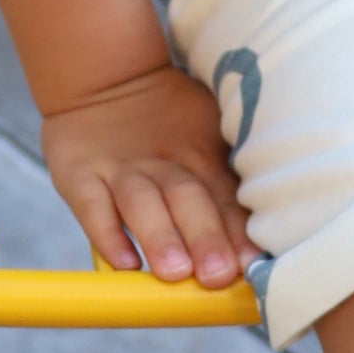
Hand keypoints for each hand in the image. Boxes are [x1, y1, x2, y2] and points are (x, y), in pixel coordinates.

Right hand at [40, 62, 259, 287]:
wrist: (108, 78)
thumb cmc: (170, 119)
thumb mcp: (206, 133)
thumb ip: (230, 173)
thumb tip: (272, 227)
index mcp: (202, 156)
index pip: (225, 196)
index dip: (239, 231)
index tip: (253, 264)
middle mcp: (163, 164)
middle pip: (187, 198)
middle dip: (205, 237)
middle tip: (218, 274)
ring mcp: (120, 170)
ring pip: (142, 203)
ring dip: (160, 237)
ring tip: (175, 271)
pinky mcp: (80, 174)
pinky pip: (91, 206)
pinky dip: (107, 235)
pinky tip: (124, 263)